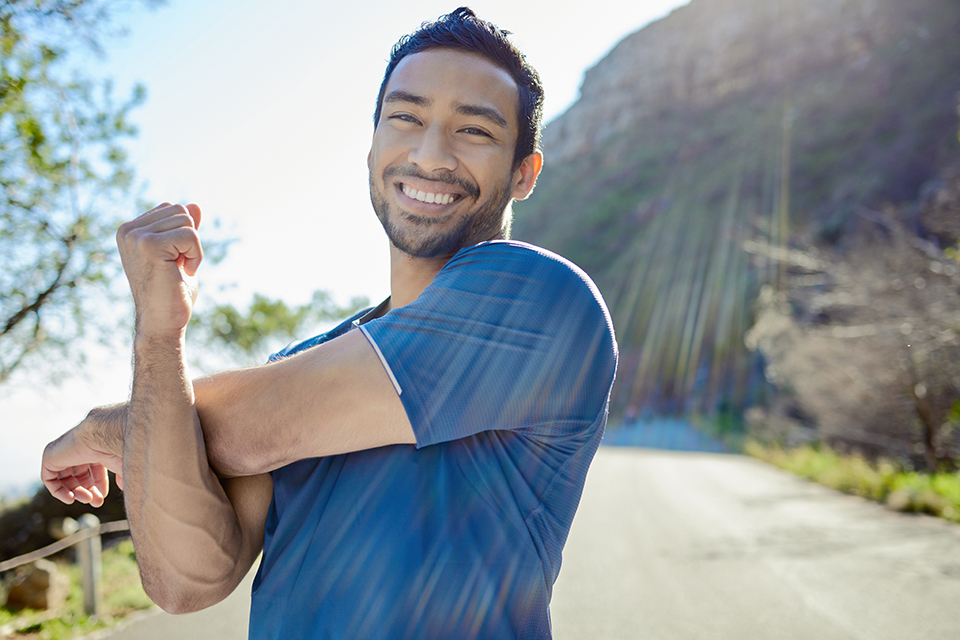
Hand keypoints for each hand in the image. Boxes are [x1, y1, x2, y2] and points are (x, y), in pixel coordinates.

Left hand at [42, 423, 123, 506]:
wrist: (103, 435)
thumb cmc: (115, 447)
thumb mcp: (122, 464)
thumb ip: (123, 476)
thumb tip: (124, 487)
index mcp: (94, 446)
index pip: (93, 468)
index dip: (98, 484)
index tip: (103, 496)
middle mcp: (77, 447)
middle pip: (78, 475)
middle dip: (87, 491)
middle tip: (96, 503)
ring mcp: (62, 452)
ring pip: (64, 479)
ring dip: (76, 493)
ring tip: (86, 500)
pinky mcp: (50, 456)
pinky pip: (49, 479)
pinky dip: (58, 491)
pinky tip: (70, 498)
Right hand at [117, 203, 202, 338]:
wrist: (162, 322)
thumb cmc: (172, 292)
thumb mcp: (180, 254)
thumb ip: (184, 229)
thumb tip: (195, 205)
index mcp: (131, 230)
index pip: (173, 208)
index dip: (184, 234)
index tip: (174, 260)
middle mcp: (128, 230)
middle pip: (181, 211)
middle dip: (190, 239)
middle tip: (179, 267)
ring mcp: (135, 236)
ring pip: (187, 221)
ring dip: (194, 249)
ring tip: (179, 270)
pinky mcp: (148, 245)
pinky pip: (190, 235)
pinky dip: (196, 256)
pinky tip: (184, 273)